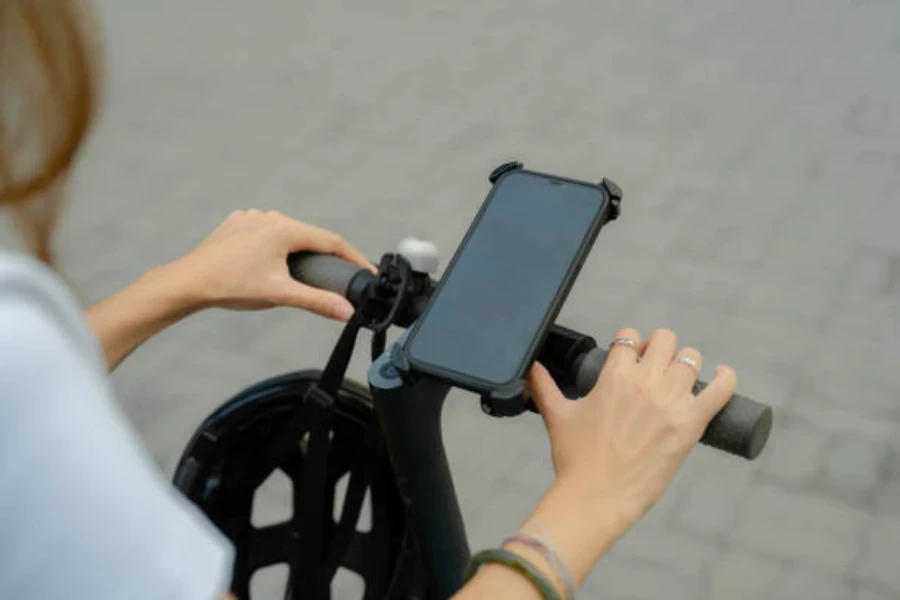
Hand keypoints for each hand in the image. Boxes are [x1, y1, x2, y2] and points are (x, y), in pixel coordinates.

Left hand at [173, 210, 373, 319]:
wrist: (189, 282)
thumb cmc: (231, 286)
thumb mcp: (280, 294)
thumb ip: (317, 301)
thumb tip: (347, 311)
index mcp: (284, 229)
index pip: (331, 241)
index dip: (352, 257)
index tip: (365, 269)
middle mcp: (270, 216)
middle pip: (309, 236)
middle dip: (324, 256)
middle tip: (337, 275)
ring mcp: (252, 217)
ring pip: (287, 233)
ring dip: (298, 250)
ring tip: (303, 273)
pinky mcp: (238, 223)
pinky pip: (266, 232)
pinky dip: (276, 246)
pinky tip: (271, 263)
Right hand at [529, 327, 737, 526]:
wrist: (596, 496)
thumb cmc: (575, 458)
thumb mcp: (556, 415)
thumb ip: (542, 385)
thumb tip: (529, 367)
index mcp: (614, 374)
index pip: (629, 336)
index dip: (631, 343)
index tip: (632, 356)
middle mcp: (645, 381)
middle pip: (666, 340)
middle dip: (661, 349)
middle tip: (657, 367)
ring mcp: (671, 401)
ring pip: (692, 359)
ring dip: (687, 364)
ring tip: (682, 378)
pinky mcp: (691, 423)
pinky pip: (721, 390)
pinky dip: (727, 380)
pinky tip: (724, 377)